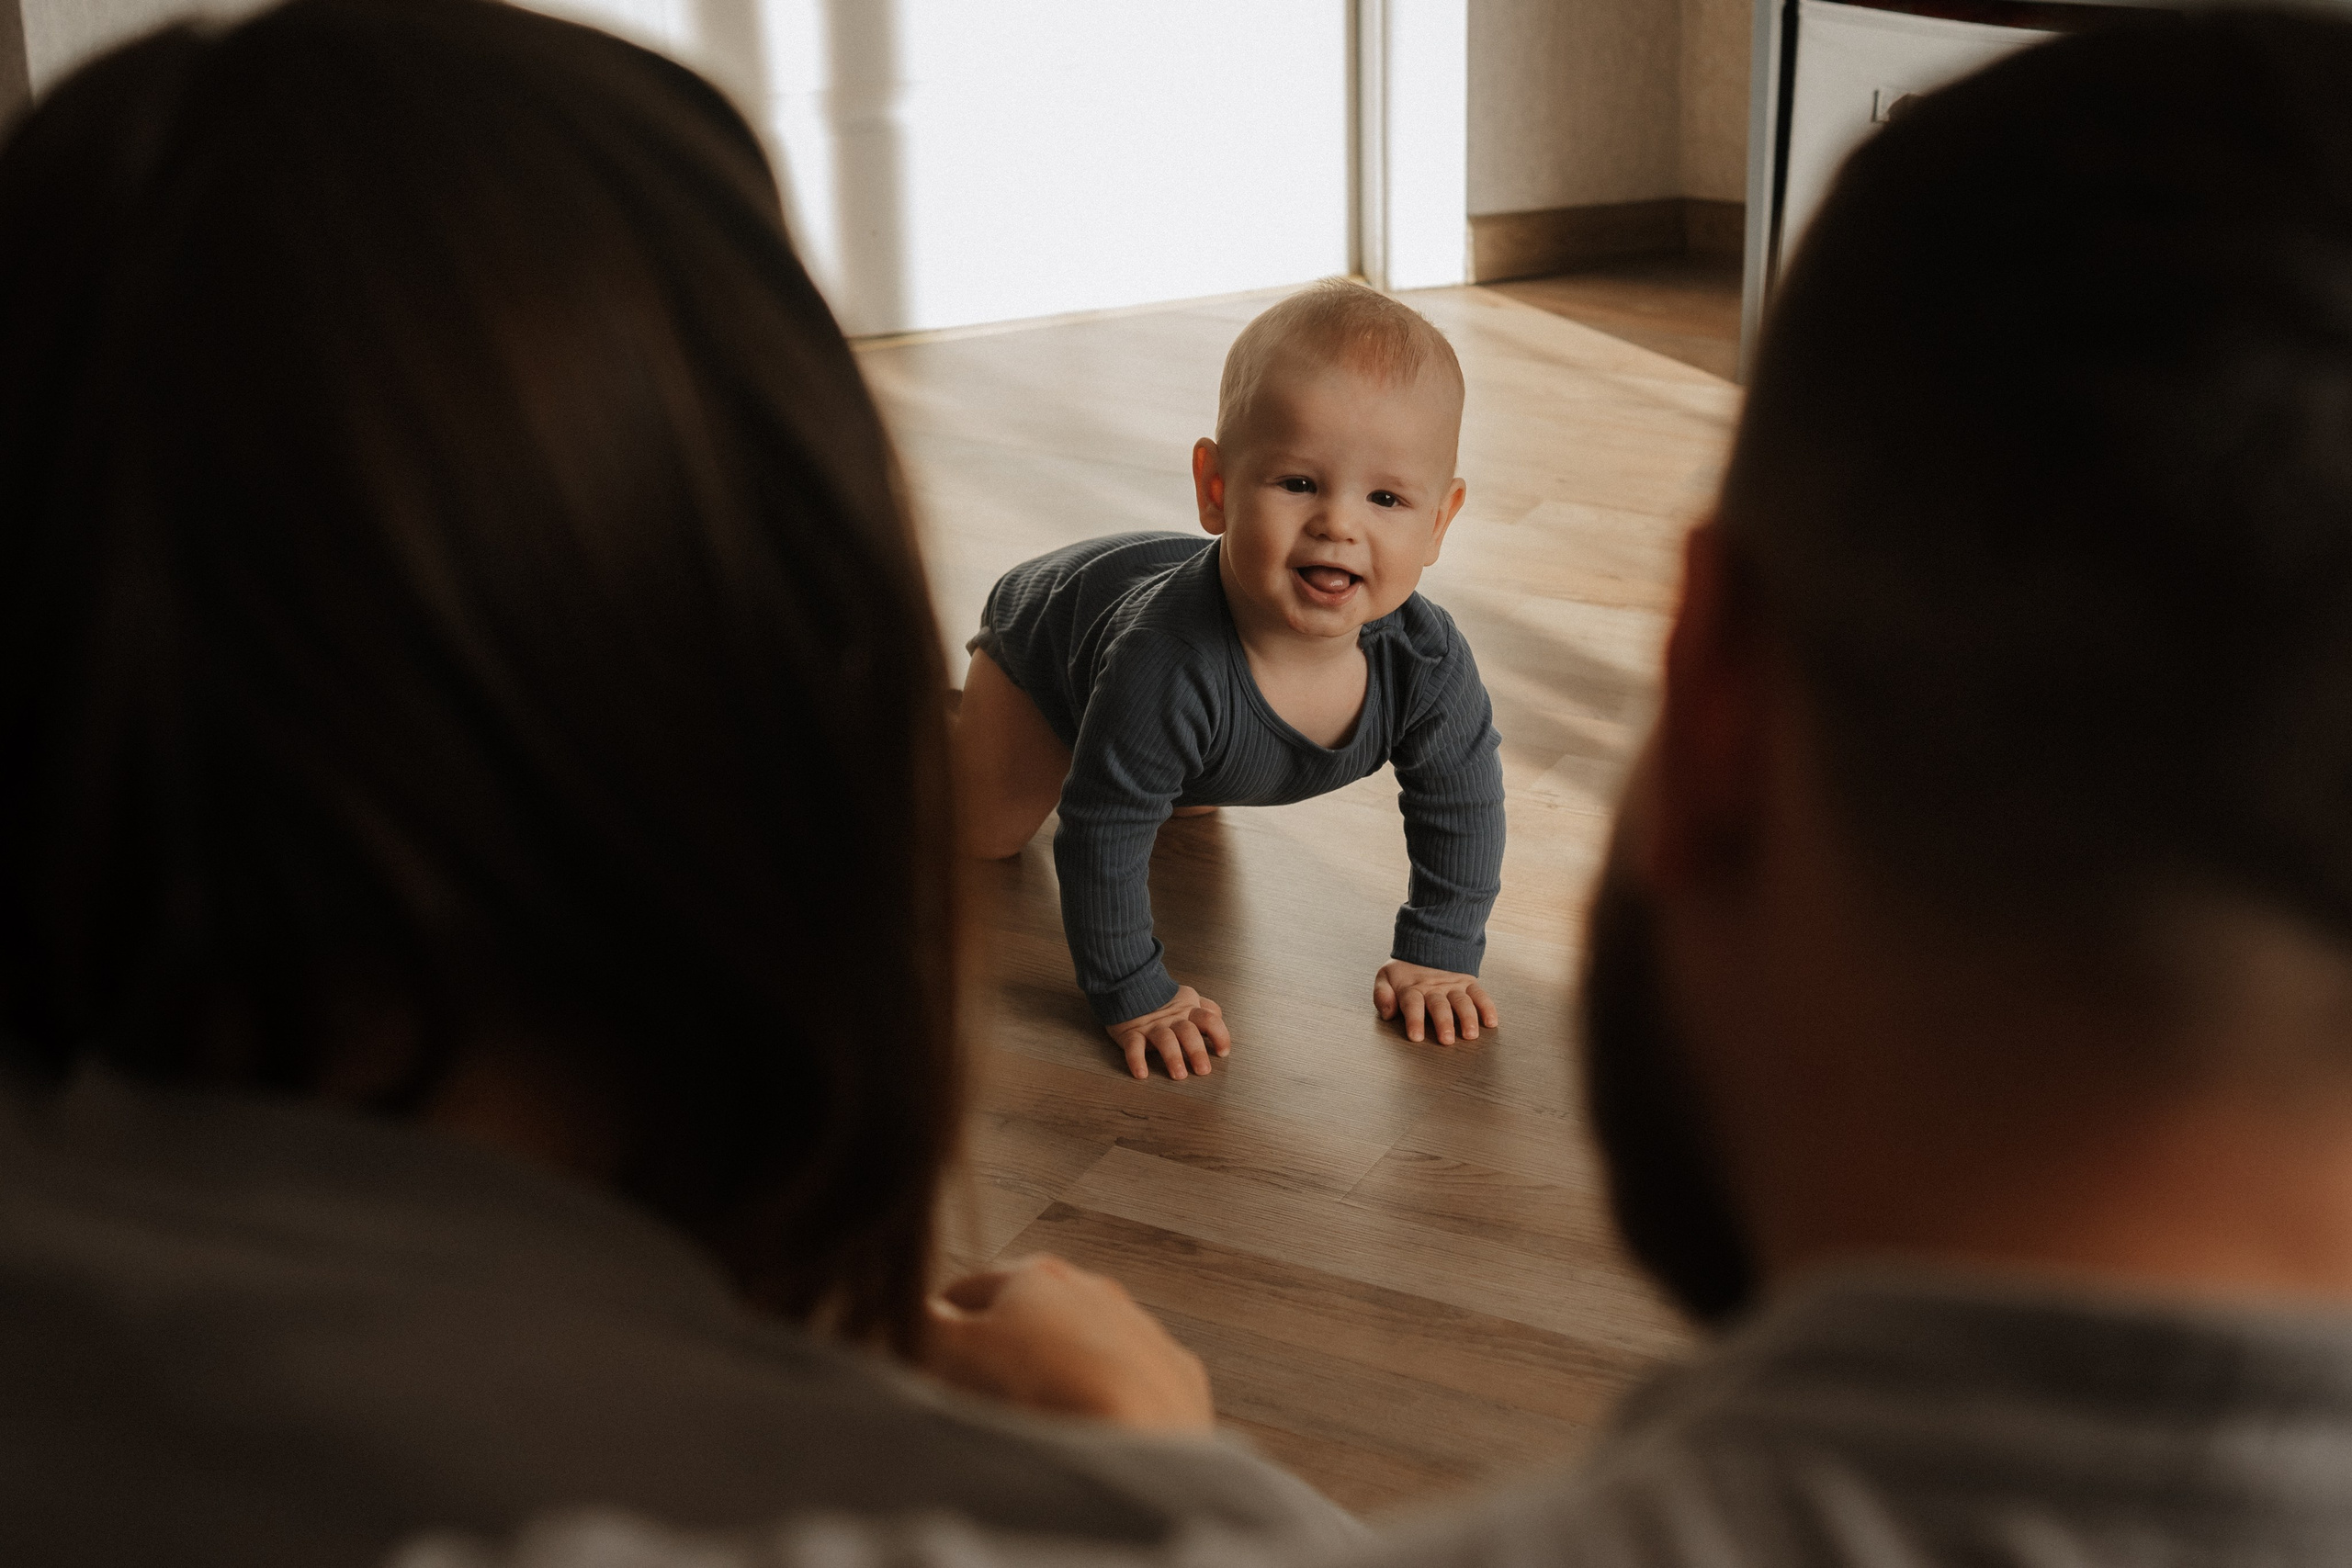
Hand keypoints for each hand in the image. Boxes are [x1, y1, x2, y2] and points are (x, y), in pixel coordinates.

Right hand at [923, 1254, 1213, 1432]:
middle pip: (1030, 1311)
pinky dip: (1113, 1396)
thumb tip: (907, 1313)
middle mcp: (1093, 1287)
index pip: (966, 1291)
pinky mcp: (1176, 1372)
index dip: (938, 1325)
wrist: (1139, 1430)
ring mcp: (1140, 1327)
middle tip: (980, 1388)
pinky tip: (1097, 1426)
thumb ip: (925, 1327)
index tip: (927, 1355)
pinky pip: (1134, 1379)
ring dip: (1060, 1367)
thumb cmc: (1041, 1384)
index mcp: (1033, 1275)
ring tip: (1040, 1413)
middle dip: (1003, 1342)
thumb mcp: (955, 1353)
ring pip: (1085, 1341)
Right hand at [1106, 985, 1229, 1079]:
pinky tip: (1141, 1073)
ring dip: (1172, 1057)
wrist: (1129, 984)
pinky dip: (1137, 1060)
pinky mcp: (1131, 1033)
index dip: (1219, 1034)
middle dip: (1197, 1051)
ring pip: (1165, 1040)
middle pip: (1188, 1032)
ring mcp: (1152, 1026)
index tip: (1223, 1052)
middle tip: (1203, 1070)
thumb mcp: (1187, 998)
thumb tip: (1218, 1016)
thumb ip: (1205, 1007)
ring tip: (1178, 1074)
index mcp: (1188, 1011)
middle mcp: (1172, 1019)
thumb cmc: (1161, 998)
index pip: (1209, 1019)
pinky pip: (1134, 1046)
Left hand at [1373, 961, 1496, 1043]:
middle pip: (1439, 1006)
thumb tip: (1387, 1013)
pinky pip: (1480, 995)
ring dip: (1467, 1017)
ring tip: (1470, 1034)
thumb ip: (1382, 994)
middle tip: (1446, 1040)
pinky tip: (1491, 1022)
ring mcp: (1453, 986)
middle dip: (1443, 1023)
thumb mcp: (1385, 978)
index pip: (1413, 1005)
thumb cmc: (1405, 972)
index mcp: (1412, 988)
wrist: (1427, 946)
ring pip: (1462, 1001)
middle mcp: (1434, 988)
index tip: (1416, 1036)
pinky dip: (1487, 1007)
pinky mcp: (1468, 983)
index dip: (1415, 1020)